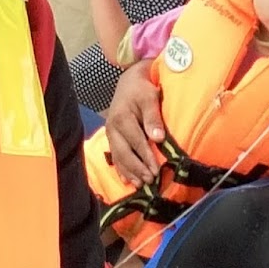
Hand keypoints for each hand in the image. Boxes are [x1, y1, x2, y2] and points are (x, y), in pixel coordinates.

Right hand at [105, 62, 164, 185]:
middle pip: (124, 153)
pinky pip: (114, 156)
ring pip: (118, 157)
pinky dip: (121, 169)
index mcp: (121, 118)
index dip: (146, 157)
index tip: (155, 171)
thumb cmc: (141, 89)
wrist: (129, 82)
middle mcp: (112, 128)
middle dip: (137, 169)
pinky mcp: (111, 137)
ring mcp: (110, 134)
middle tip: (149, 181)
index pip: (136, 142)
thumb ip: (153, 117)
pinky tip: (126, 180)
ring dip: (129, 172)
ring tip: (140, 185)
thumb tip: (158, 137)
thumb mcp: (149, 97)